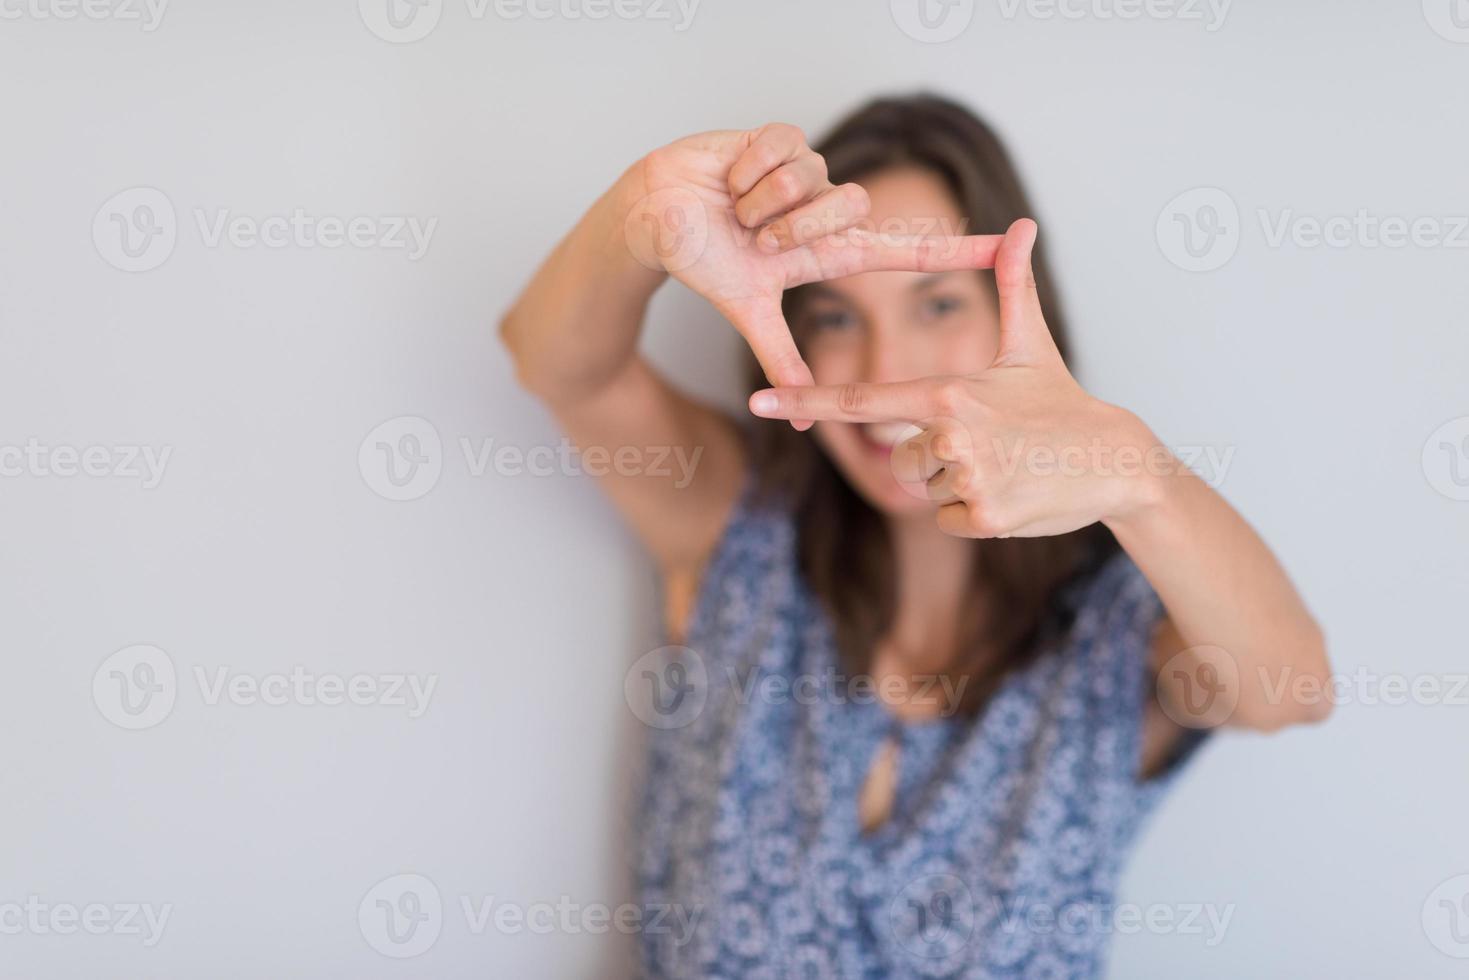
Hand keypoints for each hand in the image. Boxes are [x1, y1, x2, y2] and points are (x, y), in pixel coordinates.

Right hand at [620, 123, 1003, 425]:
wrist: (653, 220)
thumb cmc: (701, 261)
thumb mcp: (748, 312)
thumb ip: (781, 360)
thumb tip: (804, 424)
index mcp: (828, 252)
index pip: (907, 252)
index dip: (958, 250)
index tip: (1013, 242)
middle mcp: (826, 211)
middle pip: (851, 211)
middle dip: (791, 230)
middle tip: (755, 237)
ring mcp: (806, 173)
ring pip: (814, 180)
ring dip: (763, 202)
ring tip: (737, 208)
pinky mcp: (781, 137)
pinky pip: (783, 148)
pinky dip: (747, 169)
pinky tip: (729, 176)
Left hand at [746, 219, 1163, 536]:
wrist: (1117, 463)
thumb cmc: (1063, 402)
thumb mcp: (1033, 345)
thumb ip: (1012, 287)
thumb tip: (1020, 224)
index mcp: (950, 392)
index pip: (862, 399)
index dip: (805, 400)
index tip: (758, 401)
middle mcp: (951, 434)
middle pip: (902, 458)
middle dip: (935, 458)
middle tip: (987, 447)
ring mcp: (967, 477)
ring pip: (925, 491)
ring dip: (956, 486)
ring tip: (1003, 467)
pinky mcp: (984, 518)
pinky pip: (946, 519)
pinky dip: (972, 514)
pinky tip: (1010, 494)